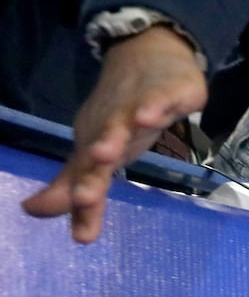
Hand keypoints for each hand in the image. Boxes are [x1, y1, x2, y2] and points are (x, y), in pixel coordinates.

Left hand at [22, 25, 205, 242]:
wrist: (150, 58)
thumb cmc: (125, 114)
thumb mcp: (101, 152)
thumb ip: (74, 185)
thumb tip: (33, 211)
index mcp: (98, 145)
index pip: (90, 178)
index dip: (85, 204)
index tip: (81, 237)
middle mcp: (113, 128)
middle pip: (101, 152)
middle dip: (92, 173)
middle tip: (82, 197)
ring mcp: (138, 108)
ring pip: (123, 124)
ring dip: (112, 138)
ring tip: (103, 154)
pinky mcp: (167, 92)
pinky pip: (159, 99)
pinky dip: (152, 106)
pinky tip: (147, 116)